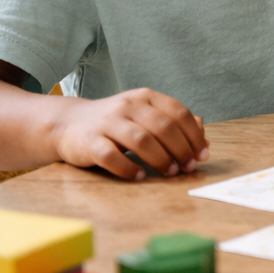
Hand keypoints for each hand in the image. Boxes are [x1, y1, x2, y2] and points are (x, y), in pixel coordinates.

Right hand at [50, 88, 209, 180]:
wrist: (69, 124)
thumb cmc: (117, 124)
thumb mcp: (146, 117)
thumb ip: (174, 124)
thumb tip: (204, 137)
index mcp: (145, 97)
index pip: (178, 112)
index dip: (194, 135)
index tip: (203, 155)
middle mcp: (127, 105)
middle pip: (163, 127)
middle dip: (181, 149)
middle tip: (188, 167)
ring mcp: (107, 122)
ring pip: (141, 140)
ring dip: (160, 159)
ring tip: (170, 172)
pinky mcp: (89, 141)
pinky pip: (111, 156)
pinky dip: (128, 168)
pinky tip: (139, 176)